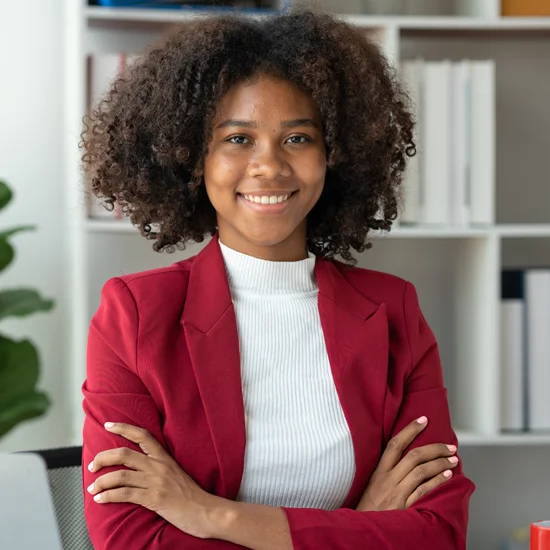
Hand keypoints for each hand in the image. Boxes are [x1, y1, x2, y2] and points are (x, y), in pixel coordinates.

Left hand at [87, 422, 220, 538]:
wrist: (205, 511)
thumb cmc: (191, 495)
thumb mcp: (176, 474)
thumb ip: (159, 468)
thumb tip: (140, 469)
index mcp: (165, 458)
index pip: (143, 435)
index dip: (124, 428)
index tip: (108, 424)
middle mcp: (159, 466)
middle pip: (125, 454)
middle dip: (103, 458)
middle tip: (92, 465)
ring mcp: (156, 482)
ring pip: (121, 475)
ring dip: (102, 481)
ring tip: (92, 487)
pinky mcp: (154, 499)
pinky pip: (125, 494)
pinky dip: (108, 496)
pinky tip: (100, 499)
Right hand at [355, 416, 457, 511]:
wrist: (363, 527)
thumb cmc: (369, 506)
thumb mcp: (373, 483)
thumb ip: (387, 470)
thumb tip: (407, 455)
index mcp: (379, 471)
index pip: (395, 444)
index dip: (410, 430)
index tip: (423, 420)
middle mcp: (388, 479)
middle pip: (413, 456)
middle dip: (434, 448)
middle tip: (449, 446)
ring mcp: (397, 493)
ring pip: (420, 472)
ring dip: (440, 463)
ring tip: (453, 459)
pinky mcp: (404, 507)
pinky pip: (423, 491)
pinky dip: (437, 481)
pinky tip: (447, 475)